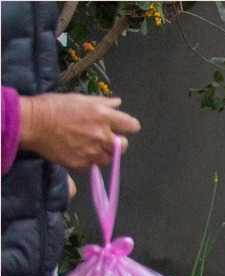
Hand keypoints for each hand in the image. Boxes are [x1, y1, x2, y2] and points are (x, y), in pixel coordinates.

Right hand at [17, 93, 137, 169]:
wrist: (31, 123)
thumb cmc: (53, 106)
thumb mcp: (79, 99)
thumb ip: (102, 102)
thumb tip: (118, 103)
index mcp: (103, 116)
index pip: (131, 125)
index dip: (128, 126)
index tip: (123, 127)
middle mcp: (101, 135)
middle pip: (123, 145)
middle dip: (116, 142)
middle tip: (103, 137)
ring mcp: (92, 151)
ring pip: (109, 158)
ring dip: (104, 152)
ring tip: (89, 144)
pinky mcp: (82, 163)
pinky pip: (93, 165)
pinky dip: (89, 159)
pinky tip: (79, 151)